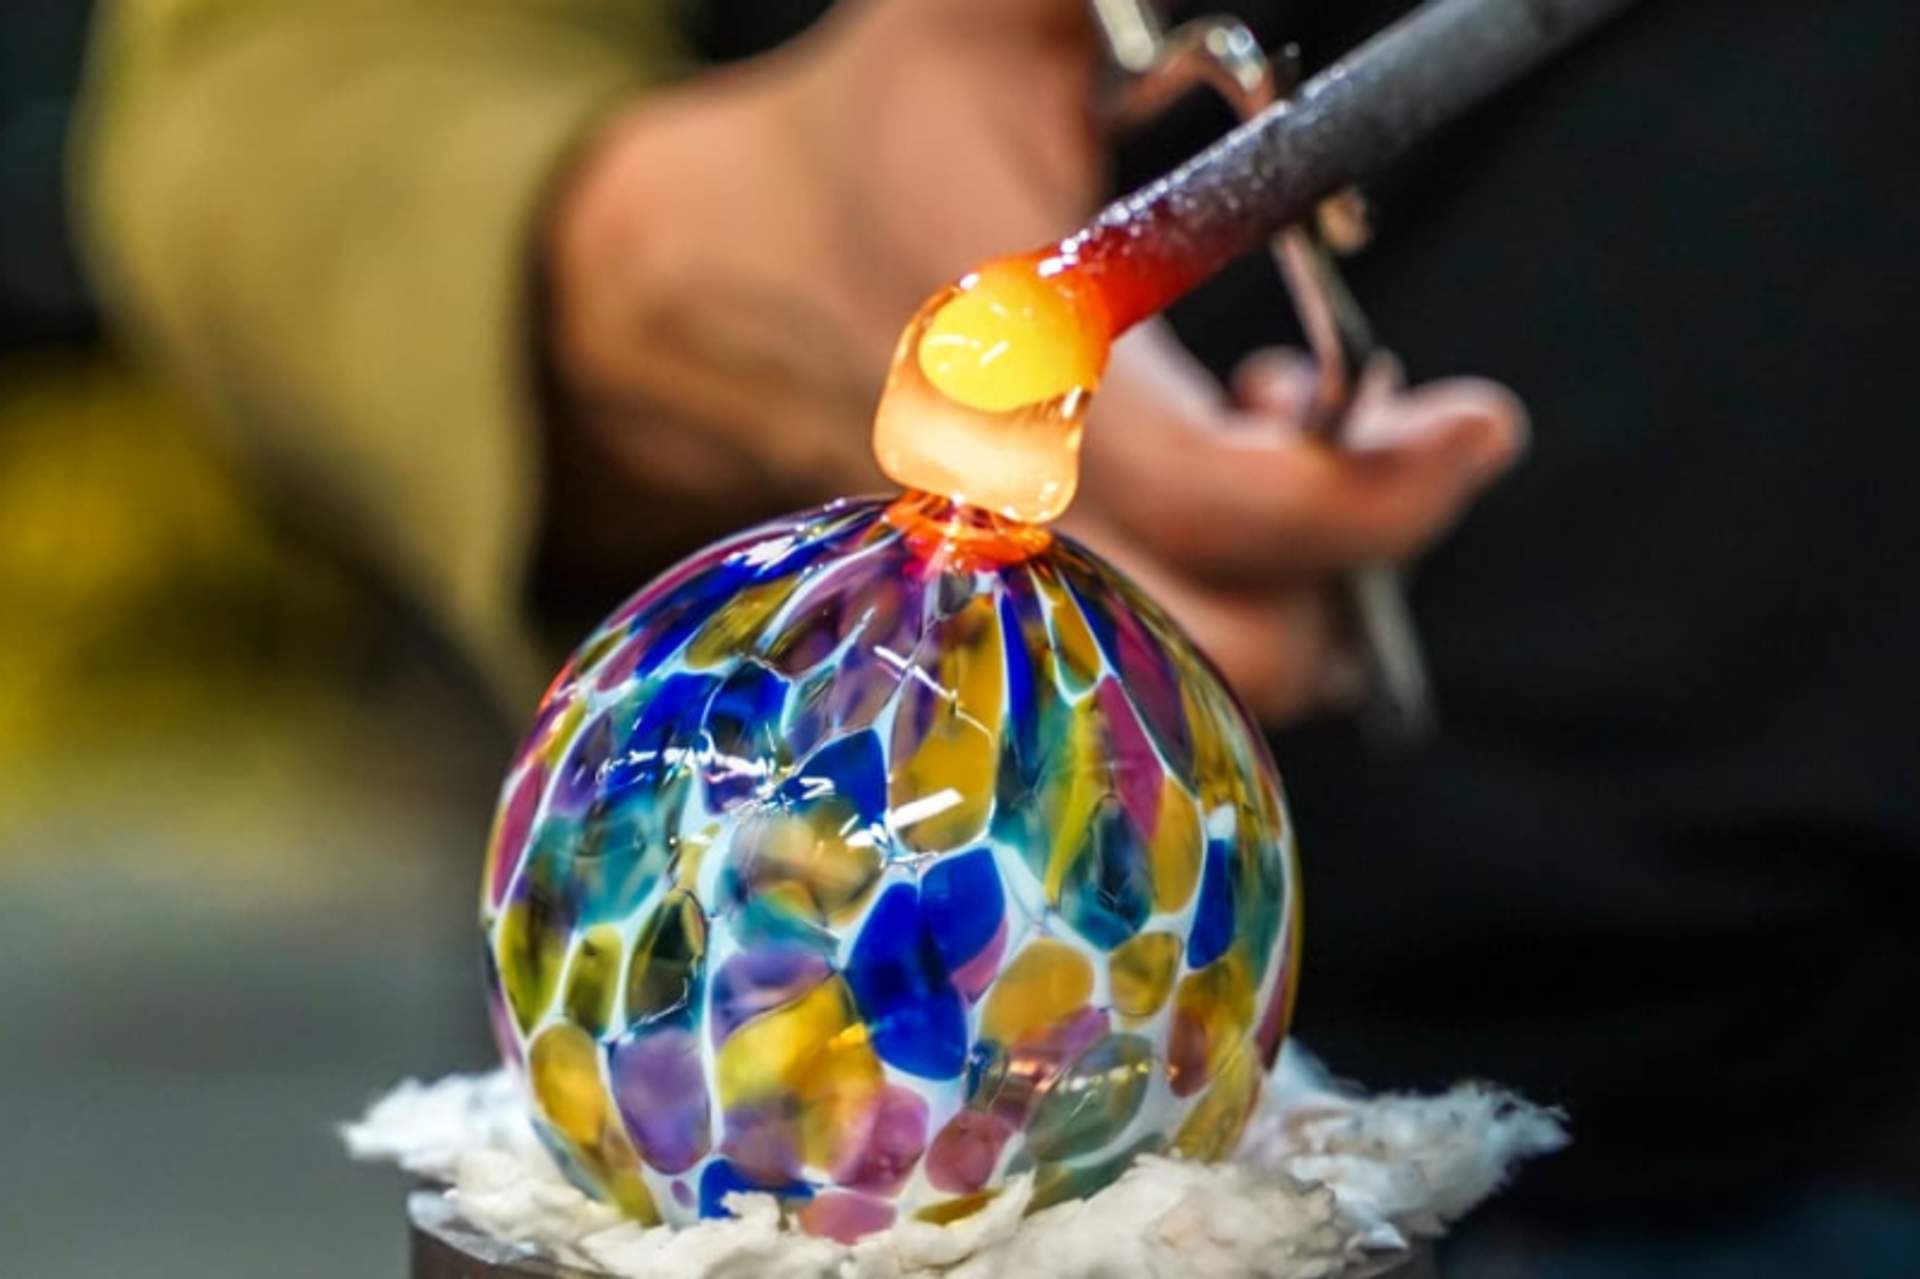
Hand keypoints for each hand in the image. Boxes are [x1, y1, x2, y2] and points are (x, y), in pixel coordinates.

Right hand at [541, 0, 1523, 723]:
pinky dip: (1228, 590)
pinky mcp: (1002, 596)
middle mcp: (1010, 502)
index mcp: (1022, 361)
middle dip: (1356, 565)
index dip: (1384, 490)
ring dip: (1298, 584)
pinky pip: (1148, 649)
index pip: (1229, 500)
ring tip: (1301, 435)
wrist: (713, 270)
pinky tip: (1225, 461)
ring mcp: (1002, 572)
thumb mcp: (984, 7)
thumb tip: (1268, 37)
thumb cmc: (870, 130)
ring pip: (1197, 672)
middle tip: (1399, 441)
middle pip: (1235, 650)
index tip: (1480, 423)